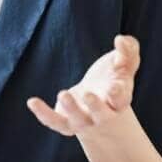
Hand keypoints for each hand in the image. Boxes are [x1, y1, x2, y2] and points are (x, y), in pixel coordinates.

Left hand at [26, 35, 140, 138]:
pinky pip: (55, 121)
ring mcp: (84, 120)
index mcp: (119, 100)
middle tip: (88, 94)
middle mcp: (103, 114)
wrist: (99, 108)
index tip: (115, 86)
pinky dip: (43, 114)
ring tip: (63, 93)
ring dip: (72, 108)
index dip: (119, 94)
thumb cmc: (114, 79)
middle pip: (102, 114)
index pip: (122, 99)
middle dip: (96, 106)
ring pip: (78, 119)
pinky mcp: (66, 122)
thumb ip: (129, 51)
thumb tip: (122, 39)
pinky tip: (32, 101)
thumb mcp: (125, 64)